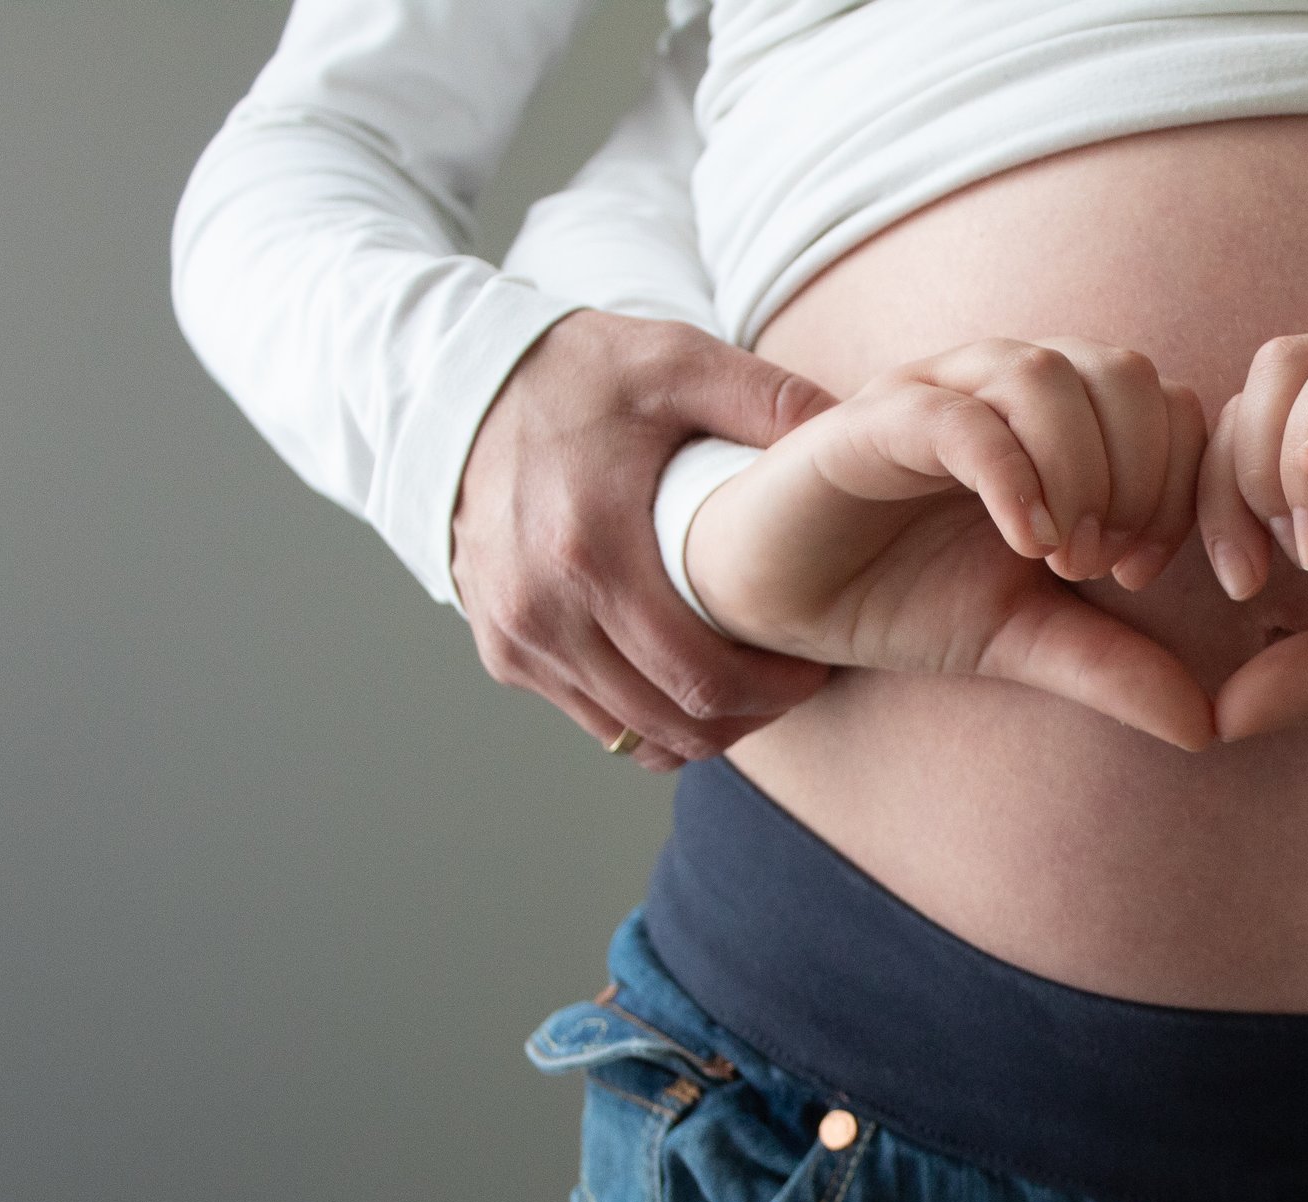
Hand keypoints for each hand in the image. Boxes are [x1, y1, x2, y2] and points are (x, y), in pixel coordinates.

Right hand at [450, 310, 839, 772]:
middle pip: (672, 720)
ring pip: (631, 734)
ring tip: (745, 686)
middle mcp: (544, 611)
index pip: (701, 677)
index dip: (773, 692)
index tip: (813, 670)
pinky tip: (683, 678)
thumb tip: (850, 434)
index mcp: (592, 552)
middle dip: (746, 717)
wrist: (457, 386)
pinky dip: (644, 714)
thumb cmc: (576, 374)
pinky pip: (592, 718)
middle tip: (791, 685)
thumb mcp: (675, 360)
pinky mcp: (503, 652)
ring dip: (697, 726)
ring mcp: (517, 640)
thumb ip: (766, 398)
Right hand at [687, 335, 1215, 751]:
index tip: (1143, 575)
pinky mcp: (875, 417)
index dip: (1180, 487)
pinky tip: (1025, 543)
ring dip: (1080, 472)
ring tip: (1062, 560)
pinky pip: (962, 417)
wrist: (776, 599)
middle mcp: (1005, 389)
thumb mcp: (1020, 638)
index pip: (1167, 406)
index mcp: (1057, 425)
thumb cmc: (900, 596)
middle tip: (1106, 569)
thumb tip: (1208, 726)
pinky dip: (1012, 475)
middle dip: (1140, 477)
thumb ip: (1111, 667)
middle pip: (1125, 375)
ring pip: (1047, 376)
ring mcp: (941, 392)